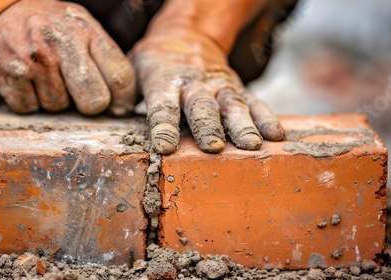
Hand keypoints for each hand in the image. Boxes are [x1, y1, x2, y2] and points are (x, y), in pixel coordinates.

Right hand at [0, 0, 134, 115]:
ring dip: (56, 100)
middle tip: (82, 96)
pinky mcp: (8, 76)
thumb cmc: (50, 24)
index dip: (124, 100)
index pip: (120, 76)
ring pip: (59, 108)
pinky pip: (31, 109)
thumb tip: (124, 101)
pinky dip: (30, 102)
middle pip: (94, 101)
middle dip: (91, 105)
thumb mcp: (81, 26)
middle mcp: (60, 43)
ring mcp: (33, 61)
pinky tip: (28, 82)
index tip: (120, 108)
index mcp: (86, 29)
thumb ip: (104, 56)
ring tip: (47, 77)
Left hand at [130, 30, 284, 153]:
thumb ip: (127, 93)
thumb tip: (114, 112)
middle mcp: (194, 85)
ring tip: (252, 146)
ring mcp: (219, 86)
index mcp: (164, 81)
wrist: (187, 36)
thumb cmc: (155, 63)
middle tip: (214, 147)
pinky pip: (255, 103)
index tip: (164, 147)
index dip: (163, 126)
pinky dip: (266, 119)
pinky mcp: (238, 89)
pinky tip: (277, 136)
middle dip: (208, 128)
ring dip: (242, 127)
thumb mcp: (134, 71)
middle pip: (202, 108)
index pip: (162, 106)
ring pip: (232, 106)